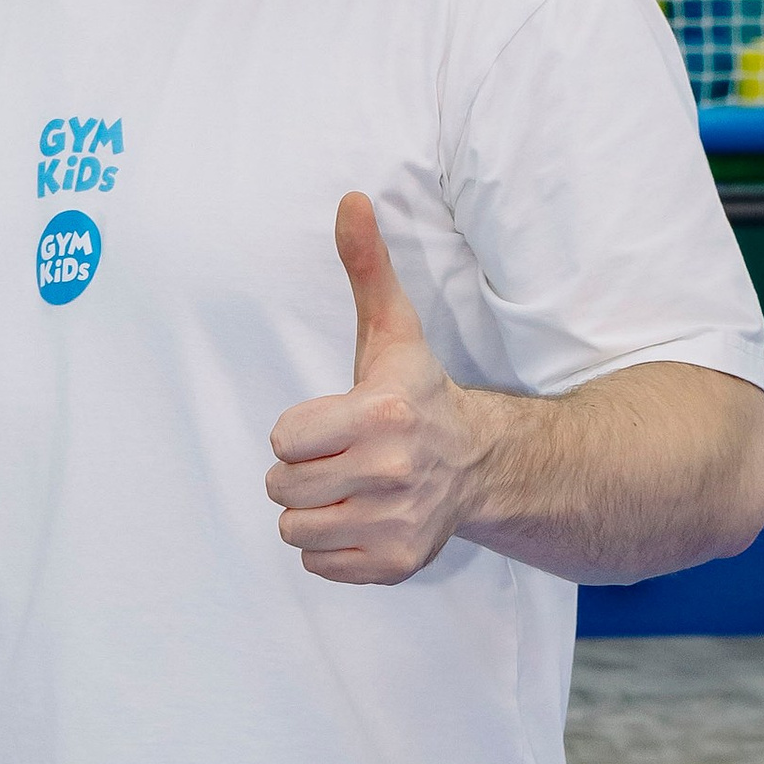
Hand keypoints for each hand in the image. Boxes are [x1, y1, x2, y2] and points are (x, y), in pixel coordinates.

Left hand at [265, 194, 485, 584]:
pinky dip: (330, 546)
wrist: (480, 463)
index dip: (300, 432)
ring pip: (294, 530)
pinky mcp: (395, 563)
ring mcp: (395, 522)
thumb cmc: (418, 395)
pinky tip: (362, 517)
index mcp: (380, 415)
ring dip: (312, 512)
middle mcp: (391, 473)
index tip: (334, 423)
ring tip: (349, 488)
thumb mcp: (392, 333)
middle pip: (283, 489)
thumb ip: (366, 269)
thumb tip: (350, 200)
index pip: (283, 440)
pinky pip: (317, 563)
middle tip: (340, 458)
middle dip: (302, 473)